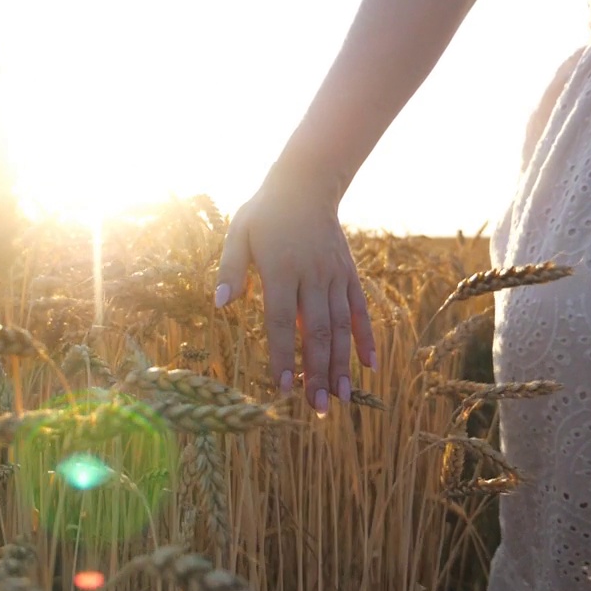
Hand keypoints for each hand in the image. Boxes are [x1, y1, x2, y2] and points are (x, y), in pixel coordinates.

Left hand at [215, 167, 376, 413]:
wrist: (306, 184)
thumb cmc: (265, 213)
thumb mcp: (238, 233)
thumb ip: (230, 269)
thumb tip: (220, 304)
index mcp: (281, 269)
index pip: (281, 321)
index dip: (284, 356)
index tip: (284, 387)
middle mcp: (312, 276)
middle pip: (317, 332)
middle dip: (318, 372)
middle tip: (318, 407)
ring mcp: (335, 276)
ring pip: (342, 327)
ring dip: (342, 364)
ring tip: (342, 398)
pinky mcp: (349, 274)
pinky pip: (361, 310)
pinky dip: (366, 339)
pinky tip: (370, 366)